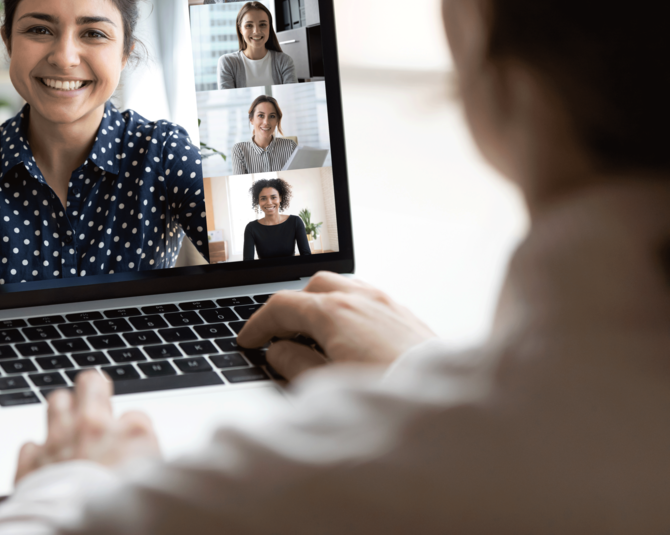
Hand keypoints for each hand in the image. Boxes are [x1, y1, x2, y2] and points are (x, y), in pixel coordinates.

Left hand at [16, 370, 160, 482]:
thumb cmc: (126, 520)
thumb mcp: (154, 484)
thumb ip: (147, 465)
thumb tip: (146, 465)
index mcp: (133, 434)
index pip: (136, 416)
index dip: (132, 432)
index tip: (131, 446)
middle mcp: (94, 429)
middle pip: (91, 384)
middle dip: (93, 389)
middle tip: (95, 398)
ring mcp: (60, 441)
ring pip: (56, 401)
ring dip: (62, 411)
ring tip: (67, 424)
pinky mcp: (32, 463)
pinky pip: (30, 445)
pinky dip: (36, 453)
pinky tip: (44, 463)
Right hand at [238, 272, 434, 380]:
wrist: (450, 412)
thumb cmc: (389, 397)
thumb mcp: (325, 387)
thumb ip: (294, 364)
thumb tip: (278, 352)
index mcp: (334, 312)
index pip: (282, 306)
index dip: (258, 324)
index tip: (249, 341)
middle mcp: (362, 300)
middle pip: (314, 287)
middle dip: (292, 307)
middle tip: (280, 335)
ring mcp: (388, 305)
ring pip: (345, 288)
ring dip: (322, 306)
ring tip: (314, 336)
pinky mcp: (408, 318)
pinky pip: (369, 301)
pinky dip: (348, 311)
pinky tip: (349, 339)